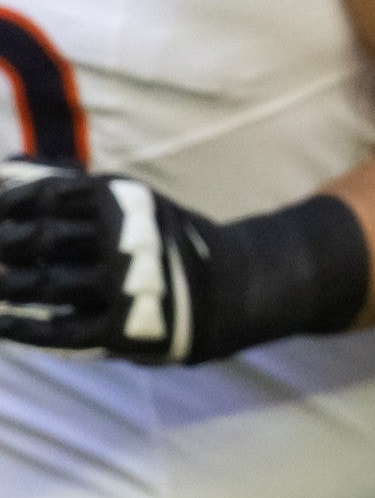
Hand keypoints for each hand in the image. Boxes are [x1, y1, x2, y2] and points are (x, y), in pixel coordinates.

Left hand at [0, 162, 195, 361]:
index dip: (8, 206)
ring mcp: (125, 286)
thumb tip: (7, 166)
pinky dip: (23, 329)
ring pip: (46, 285)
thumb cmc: (158, 238)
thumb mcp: (127, 198)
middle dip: (3, 247)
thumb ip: (69, 184)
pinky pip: (61, 331)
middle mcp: (124, 240)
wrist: (229, 285)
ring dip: (9, 287)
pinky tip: (1, 323)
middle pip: (41, 241)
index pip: (44, 198)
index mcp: (121, 201)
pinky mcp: (125, 329)